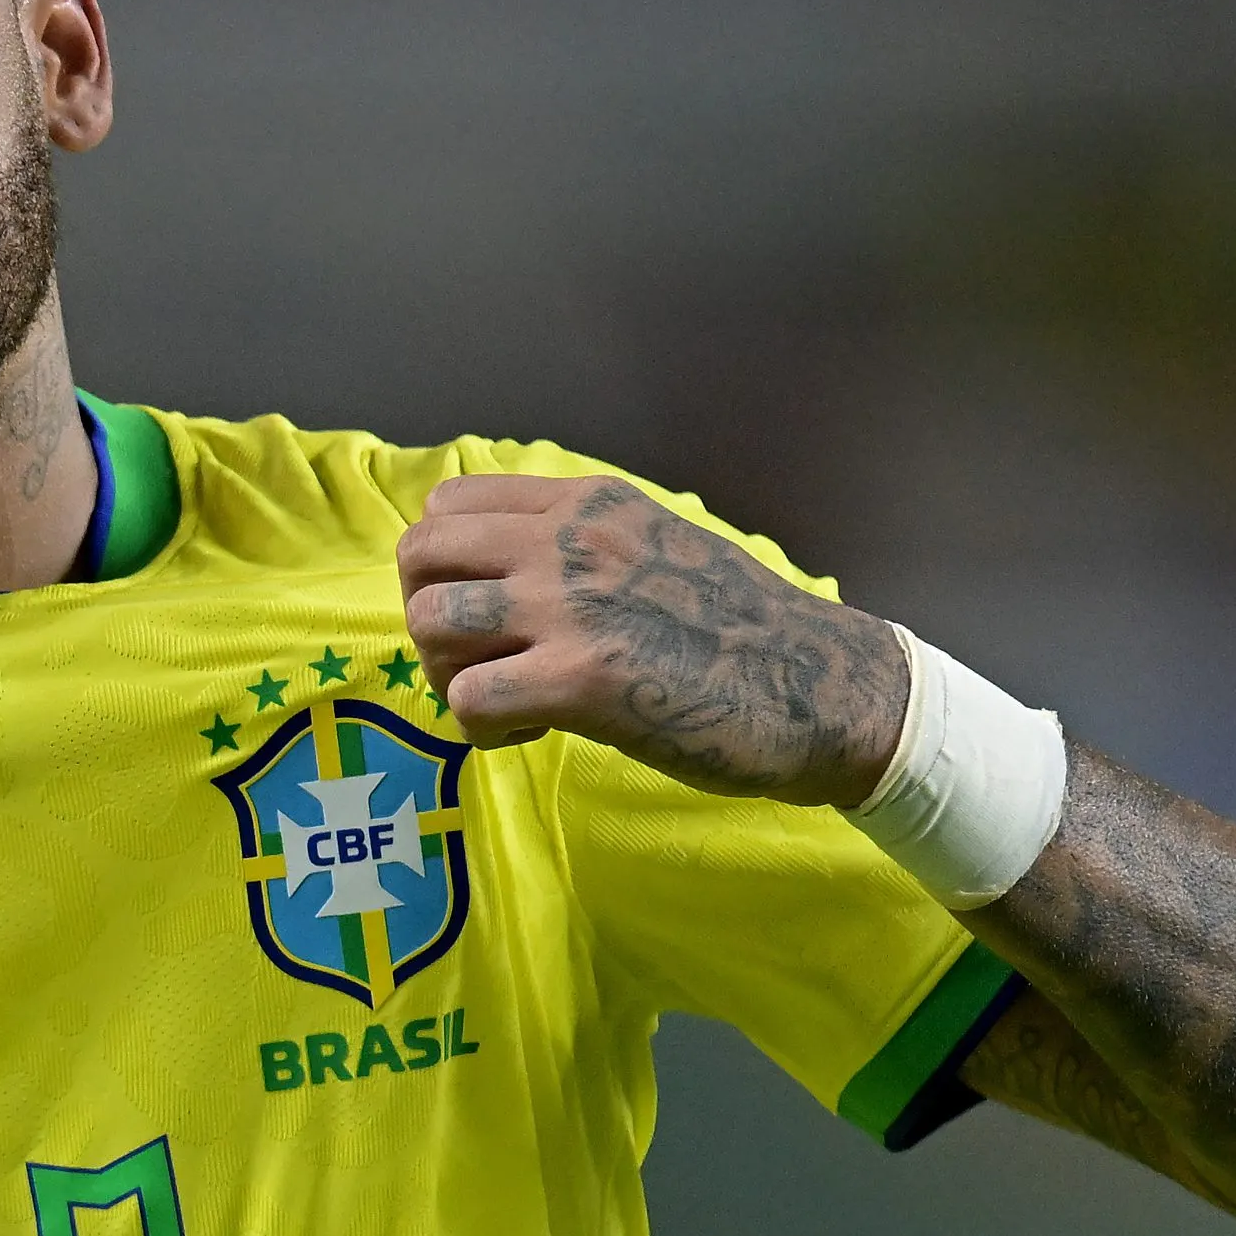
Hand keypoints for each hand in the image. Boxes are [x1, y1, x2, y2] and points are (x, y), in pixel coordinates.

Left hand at [396, 472, 907, 806]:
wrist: (816, 685)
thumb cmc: (743, 628)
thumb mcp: (658, 544)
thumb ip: (583, 544)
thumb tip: (507, 569)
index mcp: (587, 503)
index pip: (449, 503)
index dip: (446, 566)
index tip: (488, 611)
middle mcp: (568, 540)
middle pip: (419, 553)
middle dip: (430, 616)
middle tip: (478, 663)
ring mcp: (570, 607)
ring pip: (430, 620)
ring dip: (449, 672)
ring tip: (502, 699)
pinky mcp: (579, 679)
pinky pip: (469, 698)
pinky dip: (482, 726)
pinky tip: (529, 733)